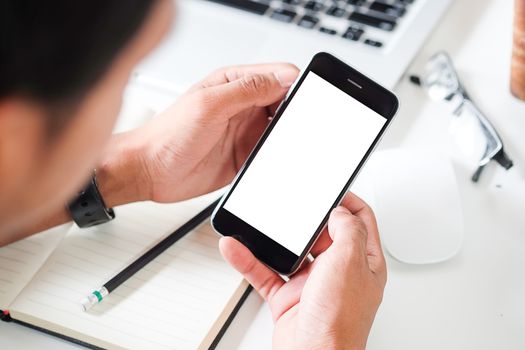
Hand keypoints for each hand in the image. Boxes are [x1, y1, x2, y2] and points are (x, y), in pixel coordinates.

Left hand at [102, 63, 298, 203]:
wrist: (150, 172)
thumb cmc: (168, 135)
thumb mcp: (208, 104)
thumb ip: (247, 89)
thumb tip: (282, 78)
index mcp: (234, 84)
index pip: (277, 76)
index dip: (296, 85)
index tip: (307, 99)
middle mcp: (243, 106)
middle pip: (285, 103)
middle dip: (298, 113)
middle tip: (299, 127)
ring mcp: (246, 132)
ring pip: (282, 130)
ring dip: (287, 137)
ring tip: (285, 146)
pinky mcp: (246, 156)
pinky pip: (272, 155)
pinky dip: (279, 158)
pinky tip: (275, 161)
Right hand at [219, 192, 386, 349]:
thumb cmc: (338, 323)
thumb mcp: (348, 263)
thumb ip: (347, 230)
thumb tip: (338, 212)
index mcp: (362, 261)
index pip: (360, 220)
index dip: (346, 200)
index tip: (329, 189)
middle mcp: (338, 271)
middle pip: (322, 232)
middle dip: (304, 218)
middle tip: (290, 204)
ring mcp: (312, 283)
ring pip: (289, 251)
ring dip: (271, 238)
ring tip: (257, 223)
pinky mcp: (288, 296)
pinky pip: (265, 271)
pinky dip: (249, 260)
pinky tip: (236, 248)